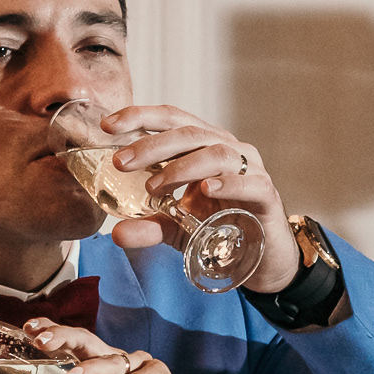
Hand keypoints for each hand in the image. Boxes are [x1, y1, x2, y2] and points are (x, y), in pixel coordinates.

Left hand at [18, 320, 193, 373]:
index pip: (70, 344)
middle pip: (86, 341)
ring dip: (90, 368)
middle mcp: (114, 366)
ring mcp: (137, 369)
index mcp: (93, 372)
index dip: (52, 331)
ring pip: (111, 359)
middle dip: (64, 337)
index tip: (28, 328)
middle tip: (43, 342)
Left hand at [100, 104, 300, 293]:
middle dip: (151, 145)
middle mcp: (226, 149)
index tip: (107, 125)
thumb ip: (148, 226)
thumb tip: (116, 234)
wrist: (260, 257)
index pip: (170, 120)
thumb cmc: (219, 227)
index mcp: (201, 146)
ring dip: (182, 167)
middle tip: (120, 162)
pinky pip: (249, 182)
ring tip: (154, 186)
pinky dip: (228, 183)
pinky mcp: (266, 194)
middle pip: (188, 133)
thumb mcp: (176, 227)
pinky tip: (207, 188)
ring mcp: (249, 169)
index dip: (140, 116)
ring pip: (216, 153)